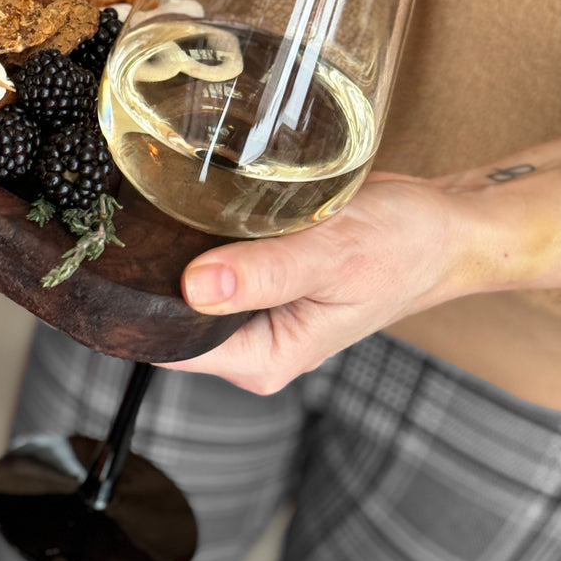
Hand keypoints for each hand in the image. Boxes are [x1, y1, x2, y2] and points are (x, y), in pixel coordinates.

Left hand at [164, 171, 472, 392]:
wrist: (439, 225)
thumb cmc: (401, 247)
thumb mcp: (333, 256)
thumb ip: (265, 273)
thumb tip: (197, 286)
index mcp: (263, 357)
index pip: (171, 345)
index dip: (139, 306)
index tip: (121, 256)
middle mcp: (250, 342)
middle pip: (168, 315)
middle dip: (151, 272)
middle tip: (139, 215)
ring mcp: (251, 311)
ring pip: (184, 285)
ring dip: (173, 249)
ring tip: (165, 203)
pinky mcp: (255, 279)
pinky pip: (208, 261)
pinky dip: (198, 235)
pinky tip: (192, 204)